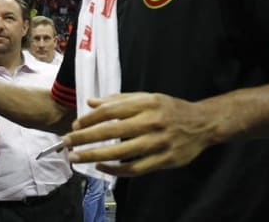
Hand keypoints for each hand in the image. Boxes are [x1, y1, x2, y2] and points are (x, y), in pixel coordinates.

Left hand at [62, 92, 213, 176]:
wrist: (203, 123)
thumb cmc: (170, 109)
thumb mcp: (147, 98)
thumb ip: (119, 100)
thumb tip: (91, 102)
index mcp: (145, 104)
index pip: (111, 110)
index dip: (90, 119)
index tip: (75, 126)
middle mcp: (151, 121)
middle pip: (111, 131)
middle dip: (85, 138)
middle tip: (66, 143)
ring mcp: (157, 142)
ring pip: (120, 152)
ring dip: (95, 156)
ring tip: (77, 157)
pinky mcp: (164, 160)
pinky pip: (134, 168)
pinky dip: (115, 170)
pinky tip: (101, 167)